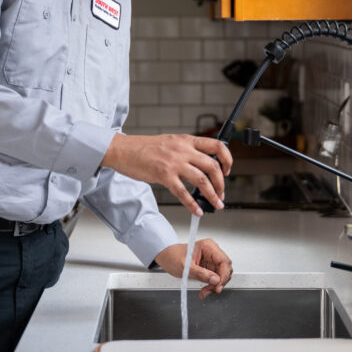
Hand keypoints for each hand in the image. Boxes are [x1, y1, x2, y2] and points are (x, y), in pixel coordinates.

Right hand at [101, 133, 232, 215]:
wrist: (124, 150)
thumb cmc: (145, 148)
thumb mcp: (171, 142)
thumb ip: (187, 150)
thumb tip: (202, 163)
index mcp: (187, 140)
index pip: (217, 146)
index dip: (227, 159)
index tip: (227, 171)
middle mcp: (183, 150)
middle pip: (213, 166)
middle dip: (221, 184)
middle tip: (221, 194)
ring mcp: (174, 163)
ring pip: (202, 180)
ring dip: (212, 195)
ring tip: (216, 204)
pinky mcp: (163, 175)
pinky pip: (183, 193)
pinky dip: (193, 204)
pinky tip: (197, 211)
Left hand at [154, 238, 232, 298]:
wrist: (167, 257)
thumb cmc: (173, 257)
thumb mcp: (185, 267)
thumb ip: (201, 273)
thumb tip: (215, 280)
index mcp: (208, 247)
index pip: (224, 261)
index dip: (223, 275)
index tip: (218, 286)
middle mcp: (212, 252)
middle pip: (225, 269)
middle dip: (219, 282)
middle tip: (210, 290)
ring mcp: (211, 259)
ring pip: (222, 275)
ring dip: (215, 285)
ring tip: (205, 291)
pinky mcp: (209, 267)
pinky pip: (215, 278)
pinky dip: (211, 285)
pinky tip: (205, 290)